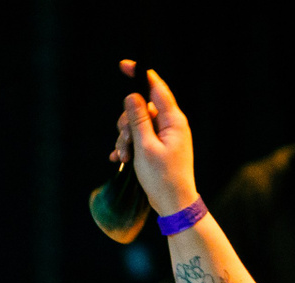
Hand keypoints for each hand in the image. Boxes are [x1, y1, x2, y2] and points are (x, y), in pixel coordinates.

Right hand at [110, 62, 196, 216]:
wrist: (174, 204)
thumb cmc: (163, 178)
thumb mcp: (145, 147)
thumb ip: (138, 119)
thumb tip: (132, 96)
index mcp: (174, 121)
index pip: (156, 88)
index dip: (140, 75)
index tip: (124, 65)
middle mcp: (172, 125)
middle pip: (142, 108)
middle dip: (127, 123)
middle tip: (124, 142)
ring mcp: (166, 136)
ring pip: (138, 124)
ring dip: (126, 138)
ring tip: (123, 156)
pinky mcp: (160, 147)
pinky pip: (141, 137)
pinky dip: (130, 146)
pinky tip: (121, 159)